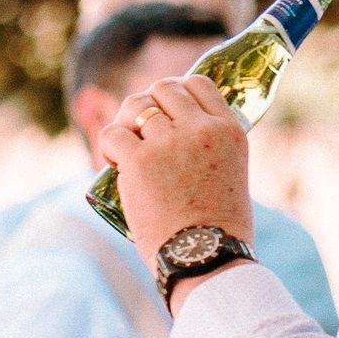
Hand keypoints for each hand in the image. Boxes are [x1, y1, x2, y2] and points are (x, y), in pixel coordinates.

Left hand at [96, 75, 253, 266]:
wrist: (203, 254)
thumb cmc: (217, 226)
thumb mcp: (231, 171)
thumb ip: (210, 146)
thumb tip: (179, 133)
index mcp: (228, 128)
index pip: (197, 83)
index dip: (174, 93)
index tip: (164, 113)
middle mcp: (200, 128)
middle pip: (163, 89)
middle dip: (146, 105)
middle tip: (138, 132)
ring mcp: (168, 142)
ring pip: (135, 107)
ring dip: (124, 124)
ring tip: (125, 149)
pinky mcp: (139, 161)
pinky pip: (111, 134)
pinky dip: (108, 145)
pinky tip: (113, 162)